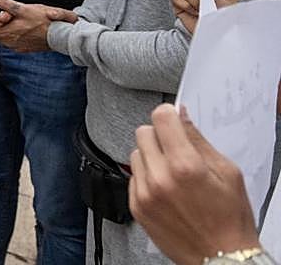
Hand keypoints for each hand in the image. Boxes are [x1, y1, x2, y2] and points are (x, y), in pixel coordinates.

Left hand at [0, 0, 76, 51]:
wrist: (61, 37)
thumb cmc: (43, 21)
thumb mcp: (23, 8)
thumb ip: (6, 4)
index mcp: (7, 33)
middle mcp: (10, 43)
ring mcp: (17, 47)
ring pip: (1, 37)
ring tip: (7, 15)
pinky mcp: (25, 48)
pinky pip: (10, 41)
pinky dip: (7, 32)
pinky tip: (16, 24)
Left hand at [129, 104, 260, 264]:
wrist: (221, 258)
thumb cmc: (230, 219)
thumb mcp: (227, 173)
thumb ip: (199, 140)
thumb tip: (182, 115)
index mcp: (185, 166)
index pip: (160, 118)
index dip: (168, 114)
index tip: (173, 118)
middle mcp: (160, 178)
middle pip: (143, 132)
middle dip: (160, 135)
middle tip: (176, 148)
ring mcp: (145, 193)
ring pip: (136, 153)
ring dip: (151, 156)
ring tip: (173, 172)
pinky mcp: (136, 207)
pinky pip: (132, 176)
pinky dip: (146, 176)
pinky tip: (165, 188)